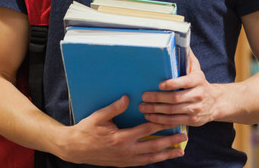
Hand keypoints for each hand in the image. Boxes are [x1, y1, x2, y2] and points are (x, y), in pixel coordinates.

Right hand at [59, 96, 186, 166]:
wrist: (74, 149)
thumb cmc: (86, 131)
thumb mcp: (99, 117)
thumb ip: (114, 108)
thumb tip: (128, 97)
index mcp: (121, 138)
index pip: (147, 129)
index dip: (161, 124)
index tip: (174, 119)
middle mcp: (126, 151)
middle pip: (153, 146)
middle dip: (170, 142)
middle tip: (184, 137)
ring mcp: (125, 159)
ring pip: (150, 158)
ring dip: (166, 155)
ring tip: (180, 151)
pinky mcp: (123, 163)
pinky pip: (142, 162)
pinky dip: (154, 159)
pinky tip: (163, 157)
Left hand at [140, 51, 220, 126]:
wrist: (216, 102)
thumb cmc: (201, 84)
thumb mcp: (197, 70)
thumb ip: (189, 59)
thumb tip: (182, 42)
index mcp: (198, 80)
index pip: (185, 82)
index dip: (172, 84)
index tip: (160, 84)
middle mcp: (198, 95)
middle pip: (175, 99)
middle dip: (157, 98)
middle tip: (144, 96)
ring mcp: (196, 109)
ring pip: (173, 111)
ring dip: (156, 110)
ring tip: (143, 108)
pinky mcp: (193, 120)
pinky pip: (174, 121)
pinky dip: (160, 120)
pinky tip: (151, 117)